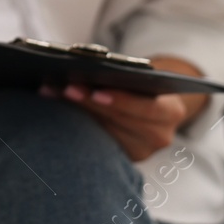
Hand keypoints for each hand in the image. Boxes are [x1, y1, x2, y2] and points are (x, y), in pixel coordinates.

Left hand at [41, 56, 209, 161]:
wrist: (153, 108)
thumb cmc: (142, 85)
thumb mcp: (141, 78)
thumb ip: (120, 74)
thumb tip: (79, 65)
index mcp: (171, 112)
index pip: (148, 108)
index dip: (122, 100)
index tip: (97, 91)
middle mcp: (160, 136)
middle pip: (120, 120)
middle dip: (90, 102)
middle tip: (66, 88)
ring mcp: (141, 151)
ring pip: (104, 131)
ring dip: (76, 111)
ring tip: (53, 94)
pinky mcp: (122, 158)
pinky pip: (97, 141)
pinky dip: (75, 123)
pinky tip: (53, 111)